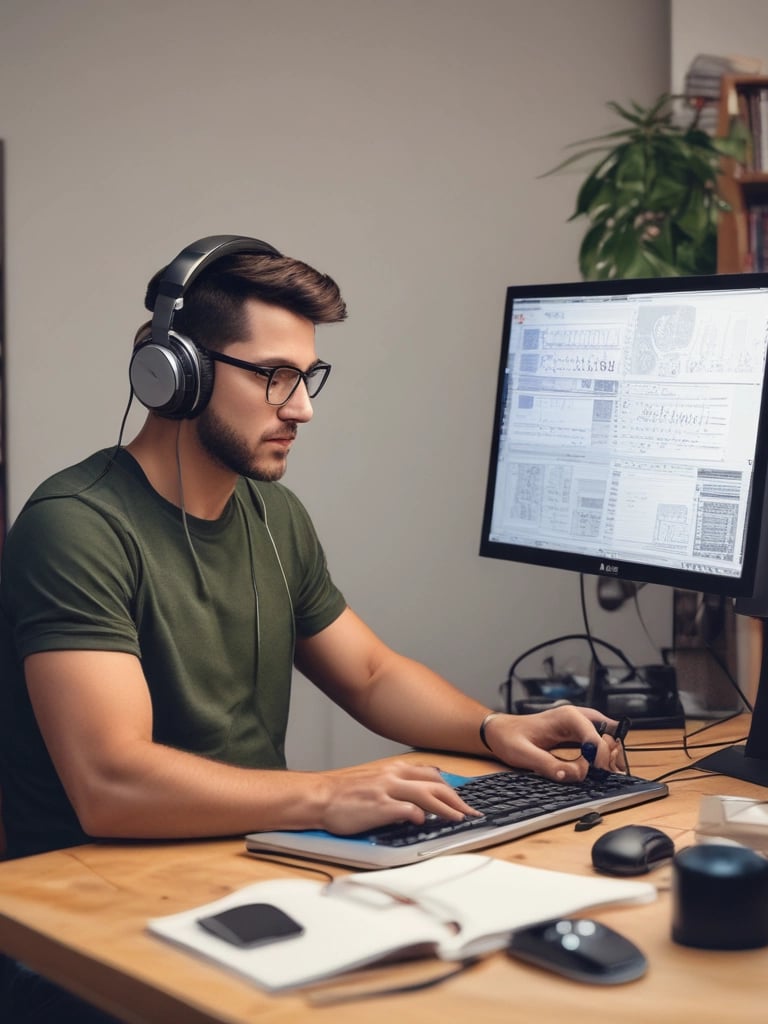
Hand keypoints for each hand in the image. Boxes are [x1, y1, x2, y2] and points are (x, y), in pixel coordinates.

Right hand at [317, 760, 480, 834]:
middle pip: (435, 783)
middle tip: (470, 812)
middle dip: (457, 798)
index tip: (463, 799)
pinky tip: (426, 822)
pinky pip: (406, 809)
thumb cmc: (343, 794)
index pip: (430, 774)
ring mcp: (387, 791)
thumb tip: (417, 801)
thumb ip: (396, 786)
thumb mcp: (374, 782)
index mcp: (393, 770)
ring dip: (447, 807)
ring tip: (460, 818)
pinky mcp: (379, 807)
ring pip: (426, 794)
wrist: (318, 797)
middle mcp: (393, 776)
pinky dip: (419, 815)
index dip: (450, 787)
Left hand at [482, 706, 625, 781]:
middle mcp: (576, 717)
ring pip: (608, 737)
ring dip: (609, 756)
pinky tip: (597, 769)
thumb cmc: (509, 737)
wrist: (501, 731)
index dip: (600, 755)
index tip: (596, 772)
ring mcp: (579, 724)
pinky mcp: (578, 733)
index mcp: (566, 716)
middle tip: (601, 775)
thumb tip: (571, 775)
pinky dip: (603, 756)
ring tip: (599, 774)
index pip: (596, 735)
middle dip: (609, 756)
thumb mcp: (523, 754)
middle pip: (608, 734)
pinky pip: (600, 742)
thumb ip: (547, 765)